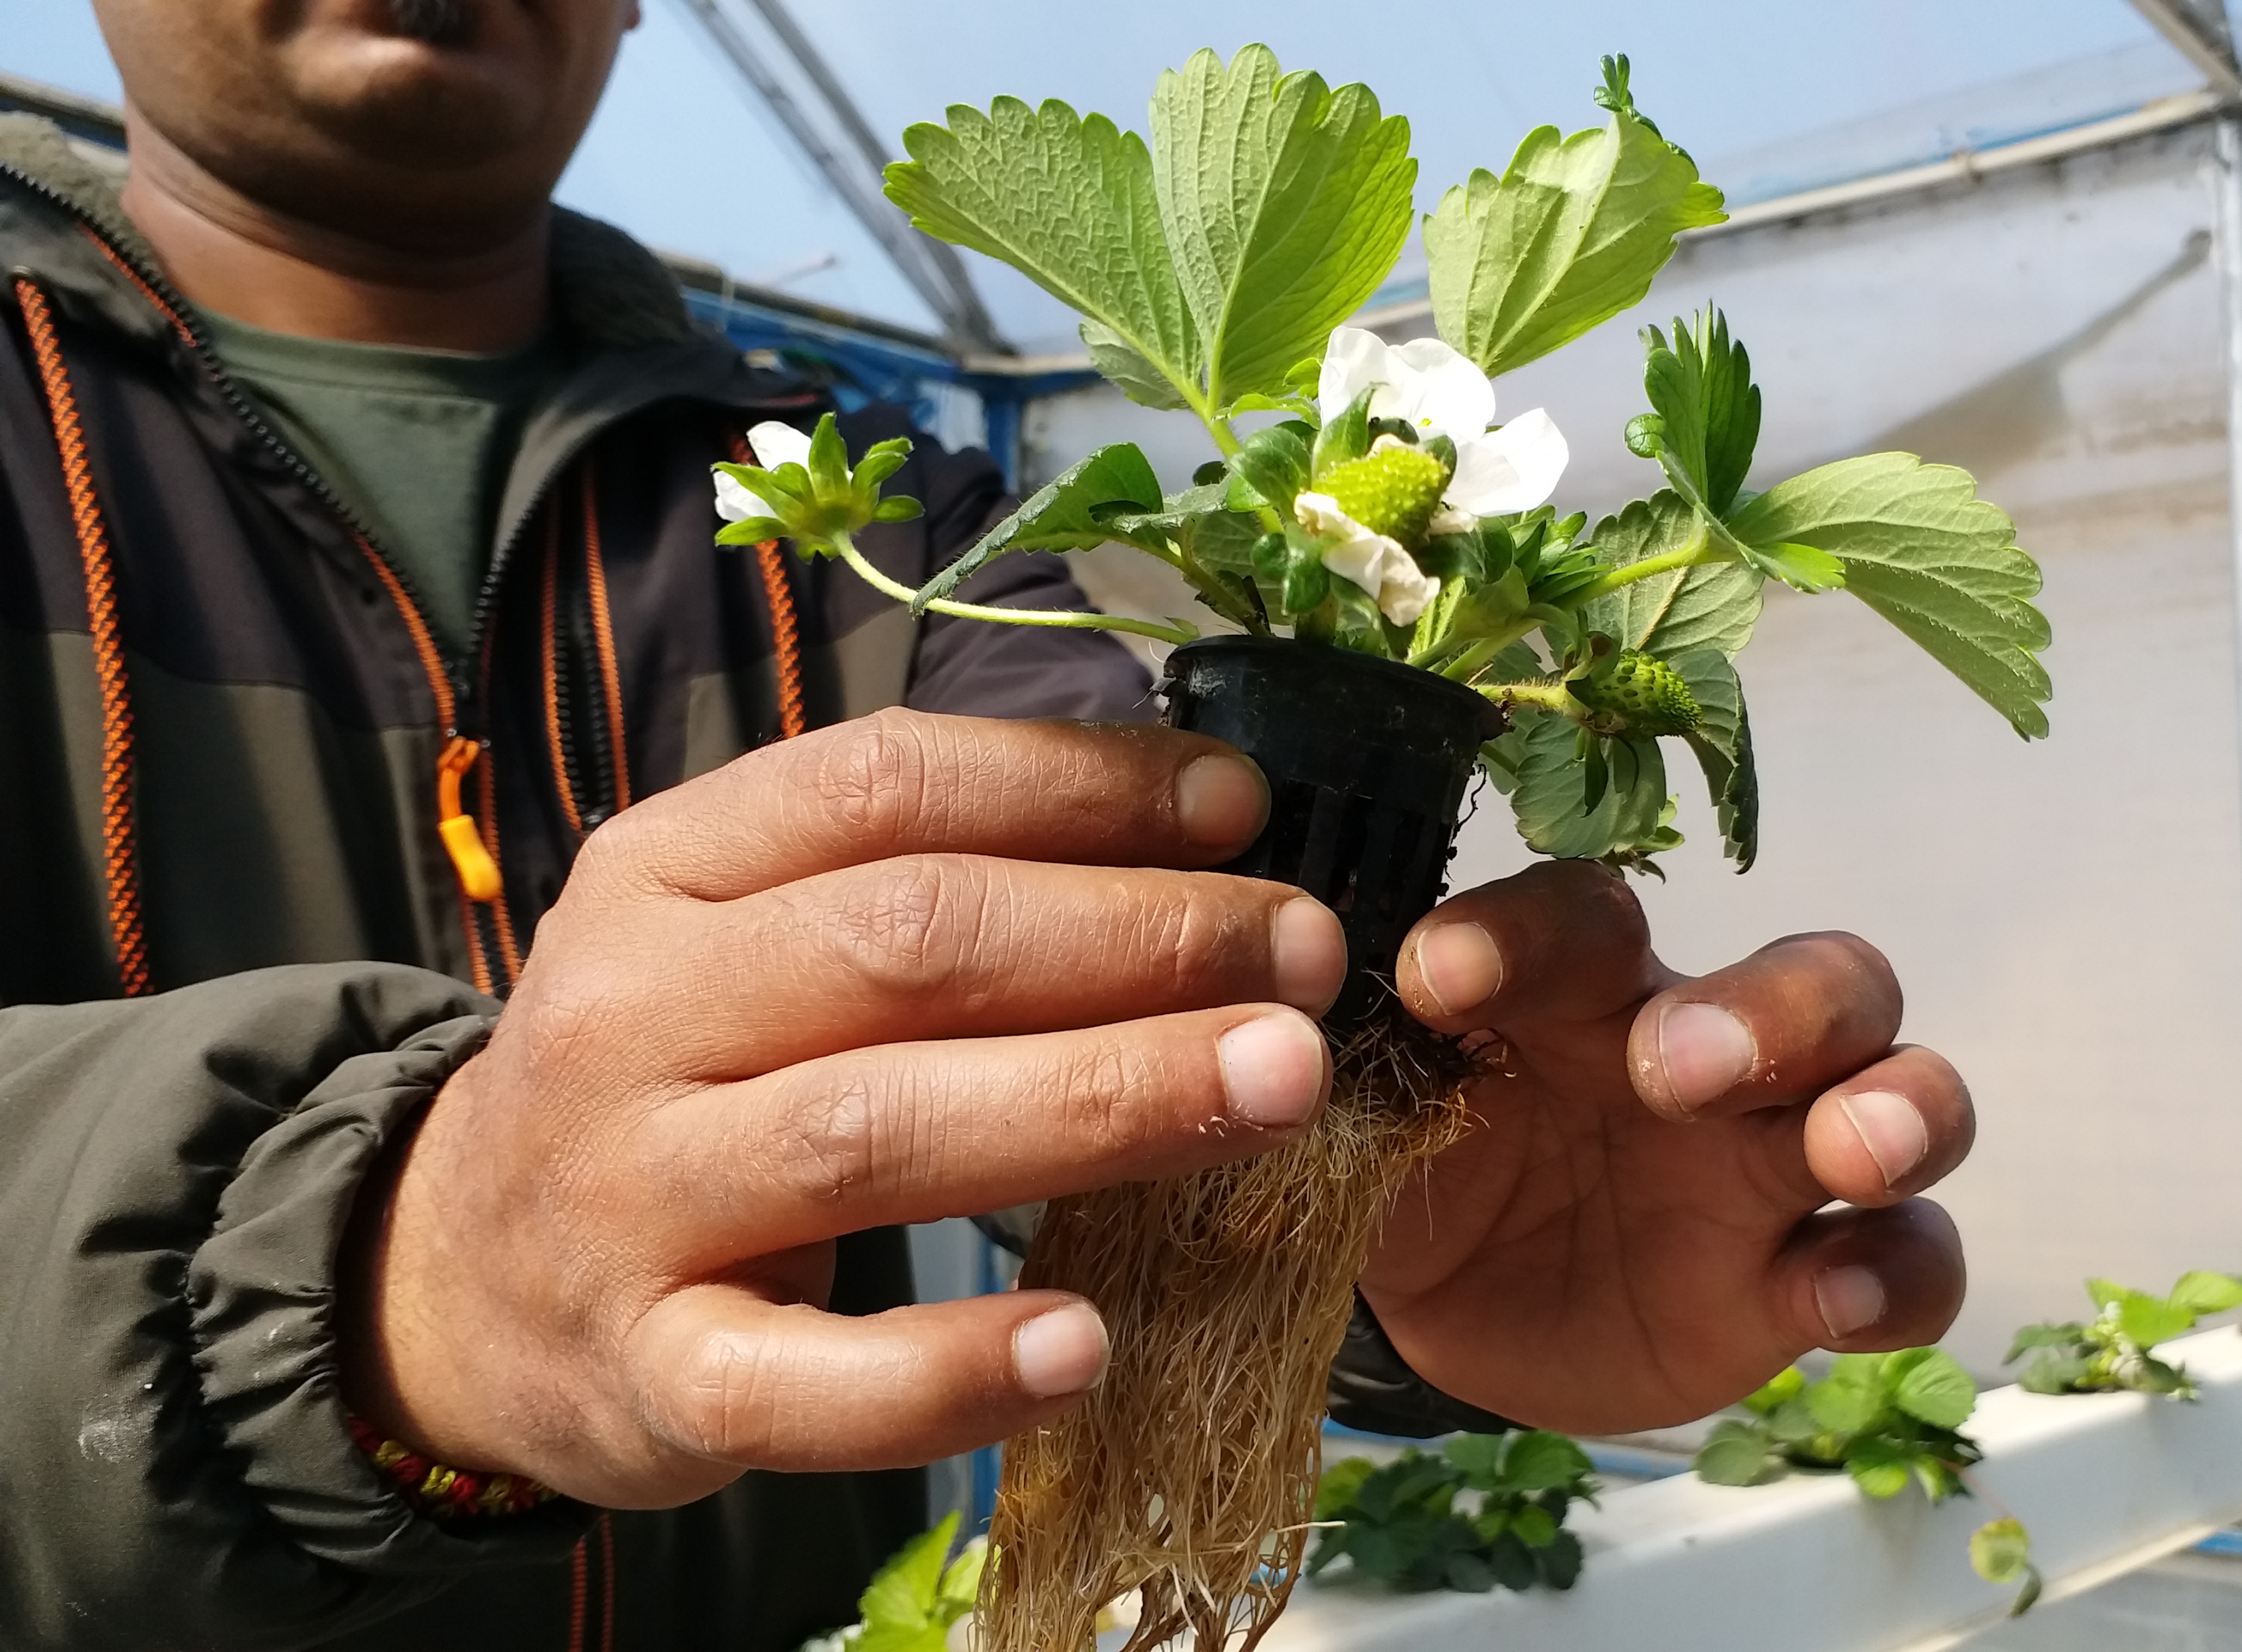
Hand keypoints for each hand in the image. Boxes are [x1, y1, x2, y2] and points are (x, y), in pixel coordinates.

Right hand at [339, 711, 1348, 1507]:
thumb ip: (925, 876)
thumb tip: (1198, 824)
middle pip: (908, 946)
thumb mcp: (745, 937)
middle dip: (1133, 938)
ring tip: (1277, 1086)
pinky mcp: (650, 1376)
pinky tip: (1084, 1346)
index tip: (1243, 806)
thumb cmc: (675, 1080)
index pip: (884, 784)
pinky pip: (805, 1381)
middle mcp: (632, 1015)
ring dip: (1099, 1101)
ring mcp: (629, 1200)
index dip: (1078, 784)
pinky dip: (947, 1370)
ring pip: (876, 1131)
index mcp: (666, 871)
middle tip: (1306, 954)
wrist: (453, 1285)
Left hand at [1360, 863, 1973, 1432]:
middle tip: (1674, 1070)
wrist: (1448, 1321)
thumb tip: (1253, 1026)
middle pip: (1809, 979)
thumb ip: (1340, 1075)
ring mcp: (1771, 1165)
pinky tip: (1834, 1299)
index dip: (1522, 932)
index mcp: (1580, 991)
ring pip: (1904, 1089)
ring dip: (1896, 1109)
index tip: (1434, 977)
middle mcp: (1704, 1051)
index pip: (1586, 917)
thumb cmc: (1417, 1173)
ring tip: (1850, 1153)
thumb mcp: (1362, 1128)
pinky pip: (1908, 1262)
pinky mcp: (1801, 1278)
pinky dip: (1894, 1272)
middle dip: (1766, 1011)